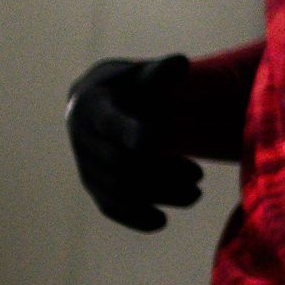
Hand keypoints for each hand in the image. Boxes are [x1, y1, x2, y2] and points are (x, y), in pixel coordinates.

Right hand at [66, 54, 207, 232]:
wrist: (97, 104)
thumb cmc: (130, 85)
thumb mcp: (142, 74)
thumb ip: (161, 72)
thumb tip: (180, 63)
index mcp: (95, 107)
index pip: (112, 124)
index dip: (131, 132)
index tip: (155, 140)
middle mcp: (84, 139)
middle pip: (122, 164)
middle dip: (163, 173)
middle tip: (199, 176)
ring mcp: (87, 165)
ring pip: (120, 190)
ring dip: (159, 196)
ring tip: (195, 194)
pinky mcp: (94, 185)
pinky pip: (110, 207)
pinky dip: (133, 216)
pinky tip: (161, 221)